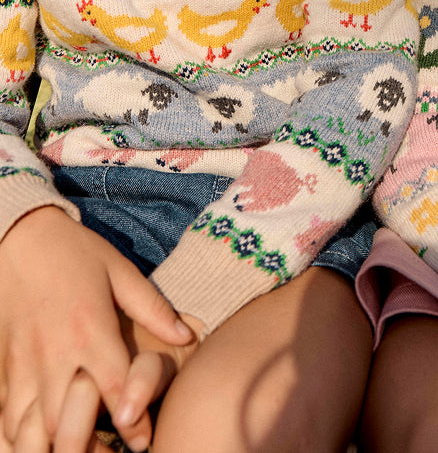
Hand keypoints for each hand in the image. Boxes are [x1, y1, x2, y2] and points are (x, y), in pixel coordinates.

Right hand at [0, 206, 192, 451]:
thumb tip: (187, 335)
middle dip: (86, 450)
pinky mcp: (4, 368)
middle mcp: (55, 355)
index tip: (145, 442)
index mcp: (90, 330)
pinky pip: (7, 419)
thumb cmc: (76, 252)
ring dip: (51, 449)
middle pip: (66, 425)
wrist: (20, 237)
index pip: (114, 390)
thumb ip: (152, 308)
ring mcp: (24, 366)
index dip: (132, 423)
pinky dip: (20, 438)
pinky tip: (38, 443)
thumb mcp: (120, 271)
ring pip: (29, 432)